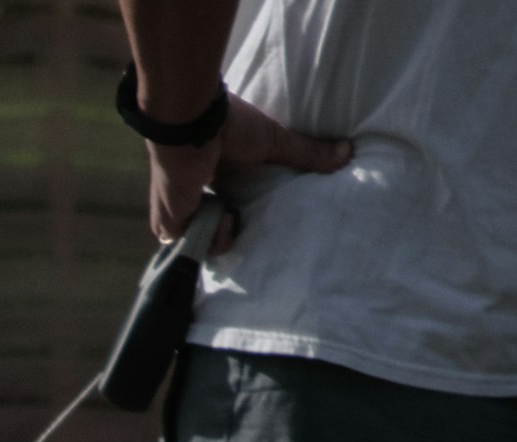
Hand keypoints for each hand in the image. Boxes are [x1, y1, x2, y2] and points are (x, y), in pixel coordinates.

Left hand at [145, 92, 353, 246]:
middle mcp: (190, 194)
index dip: (231, 215)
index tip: (247, 213)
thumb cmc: (229, 125)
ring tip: (231, 215)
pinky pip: (188, 244)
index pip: (217, 206)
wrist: (193, 121)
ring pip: (197, 241)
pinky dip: (210, 238)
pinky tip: (224, 216)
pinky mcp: (170, 219)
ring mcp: (177, 209)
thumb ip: (307, 152)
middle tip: (240, 220)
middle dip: (225, 233)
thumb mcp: (274, 142)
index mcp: (210, 175)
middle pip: (205, 229)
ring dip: (219, 236)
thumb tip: (347, 152)